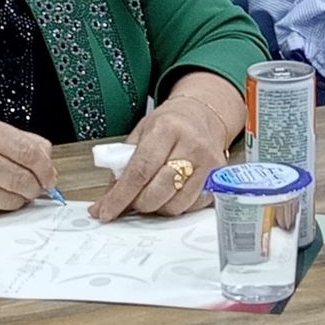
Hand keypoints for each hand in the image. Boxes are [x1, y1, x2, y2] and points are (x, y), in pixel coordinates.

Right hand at [0, 113, 57, 218]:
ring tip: (17, 189)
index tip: (50, 175)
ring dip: (20, 198)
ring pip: (9, 199)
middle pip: (20, 178)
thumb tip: (47, 161)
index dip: (46, 167)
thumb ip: (19, 139)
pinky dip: (1, 206)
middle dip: (37, 186)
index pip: (28, 151)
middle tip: (39, 185)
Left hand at [88, 96, 230, 220]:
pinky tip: (172, 194)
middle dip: (139, 204)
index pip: (140, 171)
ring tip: (153, 195)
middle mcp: (191, 144)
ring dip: (159, 208)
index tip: (106, 211)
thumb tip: (108, 198)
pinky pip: (193, 205)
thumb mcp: (142, 132)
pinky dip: (178, 205)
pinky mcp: (219, 175)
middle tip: (132, 201)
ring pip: (177, 204)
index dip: (120, 196)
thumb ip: (124, 163)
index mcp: (166, 129)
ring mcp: (208, 161)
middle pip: (158, 191)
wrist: (203, 113)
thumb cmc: (171, 122)